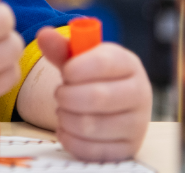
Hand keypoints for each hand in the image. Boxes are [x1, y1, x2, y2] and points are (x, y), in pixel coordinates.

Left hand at [36, 27, 151, 161]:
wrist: (112, 106)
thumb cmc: (93, 78)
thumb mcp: (79, 60)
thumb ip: (61, 48)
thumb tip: (44, 34)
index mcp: (129, 64)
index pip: (106, 63)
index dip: (77, 68)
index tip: (65, 72)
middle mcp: (140, 94)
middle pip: (98, 97)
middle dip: (68, 95)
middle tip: (60, 93)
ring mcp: (136, 124)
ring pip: (91, 125)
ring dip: (65, 117)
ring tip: (63, 110)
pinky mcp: (126, 149)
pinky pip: (91, 150)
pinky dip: (70, 139)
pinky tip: (66, 128)